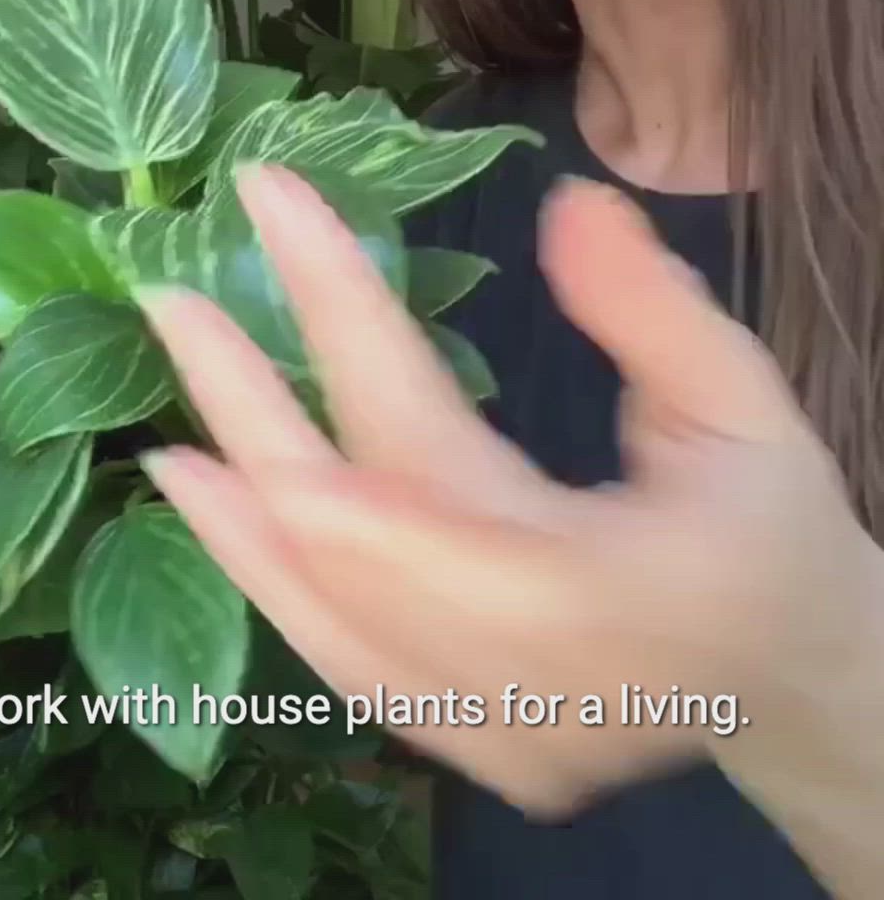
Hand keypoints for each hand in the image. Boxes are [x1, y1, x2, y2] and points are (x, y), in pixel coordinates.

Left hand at [137, 164, 872, 818]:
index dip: (341, 320)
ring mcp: (495, 732)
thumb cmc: (766, 525)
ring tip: (169, 427)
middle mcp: (535, 677)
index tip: (274, 208)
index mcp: (610, 588)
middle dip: (254, 410)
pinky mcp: (473, 750)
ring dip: (240, 517)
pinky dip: (276, 586)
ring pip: (333, 616)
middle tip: (171, 299)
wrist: (785, 674)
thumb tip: (563, 205)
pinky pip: (350, 665)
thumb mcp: (742, 401)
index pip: (430, 445)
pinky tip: (222, 514)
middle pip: (355, 536)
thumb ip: (653, 310)